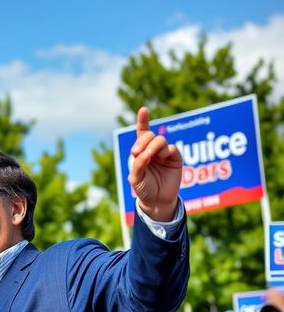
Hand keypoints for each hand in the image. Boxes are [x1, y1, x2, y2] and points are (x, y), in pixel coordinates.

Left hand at [128, 107, 181, 221]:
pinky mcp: (175, 158)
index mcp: (141, 152)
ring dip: (153, 146)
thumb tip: (145, 153)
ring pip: (160, 140)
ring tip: (149, 157)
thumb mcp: (136, 178)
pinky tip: (162, 159)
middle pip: (150, 135)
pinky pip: (171, 148)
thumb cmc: (144, 189)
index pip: (142, 133)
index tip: (144, 109)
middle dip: (143, 141)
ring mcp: (164, 153)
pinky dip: (165, 152)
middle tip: (136, 153)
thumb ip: (138, 164)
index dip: (143, 120)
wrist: (157, 201)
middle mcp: (153, 150)